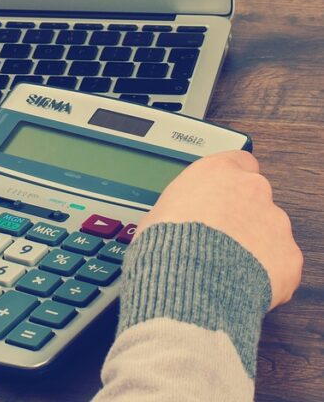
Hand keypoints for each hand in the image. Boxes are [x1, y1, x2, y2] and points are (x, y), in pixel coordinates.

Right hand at [134, 151, 302, 309]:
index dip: (232, 181)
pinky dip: (268, 273)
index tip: (225, 195)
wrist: (189, 281)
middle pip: (256, 197)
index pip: (239, 161)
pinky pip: (282, 263)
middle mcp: (251, 189)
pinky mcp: (288, 254)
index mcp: (218, 172)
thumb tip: (174, 220)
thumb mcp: (157, 213)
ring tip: (230, 267)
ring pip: (271, 230)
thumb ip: (180, 207)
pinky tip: (244, 284)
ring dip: (256, 244)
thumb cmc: (168, 245)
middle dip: (243, 215)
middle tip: (222, 238)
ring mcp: (274, 221)